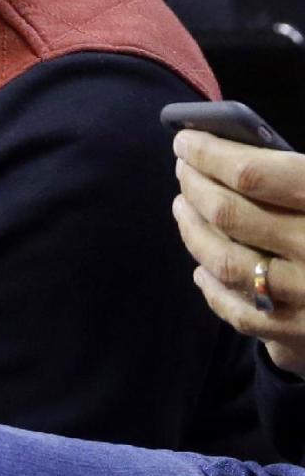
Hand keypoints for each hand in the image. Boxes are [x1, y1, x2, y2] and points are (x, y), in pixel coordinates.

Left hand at [173, 130, 304, 376]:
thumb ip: (301, 172)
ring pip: (224, 262)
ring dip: (193, 231)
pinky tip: (201, 267)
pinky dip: (212, 288)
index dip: (210, 153)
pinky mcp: (303, 336)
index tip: (187, 139)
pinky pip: (240, 313)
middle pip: (230, 214)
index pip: (254, 173)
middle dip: (196, 185)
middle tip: (182, 169)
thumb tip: (235, 145)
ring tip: (183, 206)